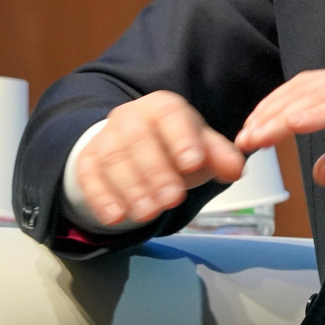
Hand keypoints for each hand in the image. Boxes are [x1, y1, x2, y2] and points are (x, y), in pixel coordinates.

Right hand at [75, 91, 244, 227]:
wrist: (133, 147)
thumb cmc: (174, 147)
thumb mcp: (201, 149)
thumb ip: (221, 157)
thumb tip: (236, 169)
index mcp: (163, 107)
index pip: (171, 116)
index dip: (183, 139)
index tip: (194, 164)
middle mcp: (131, 117)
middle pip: (140, 139)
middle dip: (157, 171)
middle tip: (173, 199)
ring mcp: (106, 137)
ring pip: (113, 159)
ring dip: (132, 188)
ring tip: (149, 214)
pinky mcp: (87, 160)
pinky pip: (89, 177)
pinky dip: (102, 198)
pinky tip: (116, 217)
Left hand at [236, 61, 324, 186]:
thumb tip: (318, 172)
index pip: (308, 92)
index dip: (277, 110)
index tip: (254, 134)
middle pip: (303, 89)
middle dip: (269, 113)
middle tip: (242, 138)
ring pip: (317, 94)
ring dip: (282, 114)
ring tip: (256, 134)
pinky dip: (316, 112)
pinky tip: (293, 124)